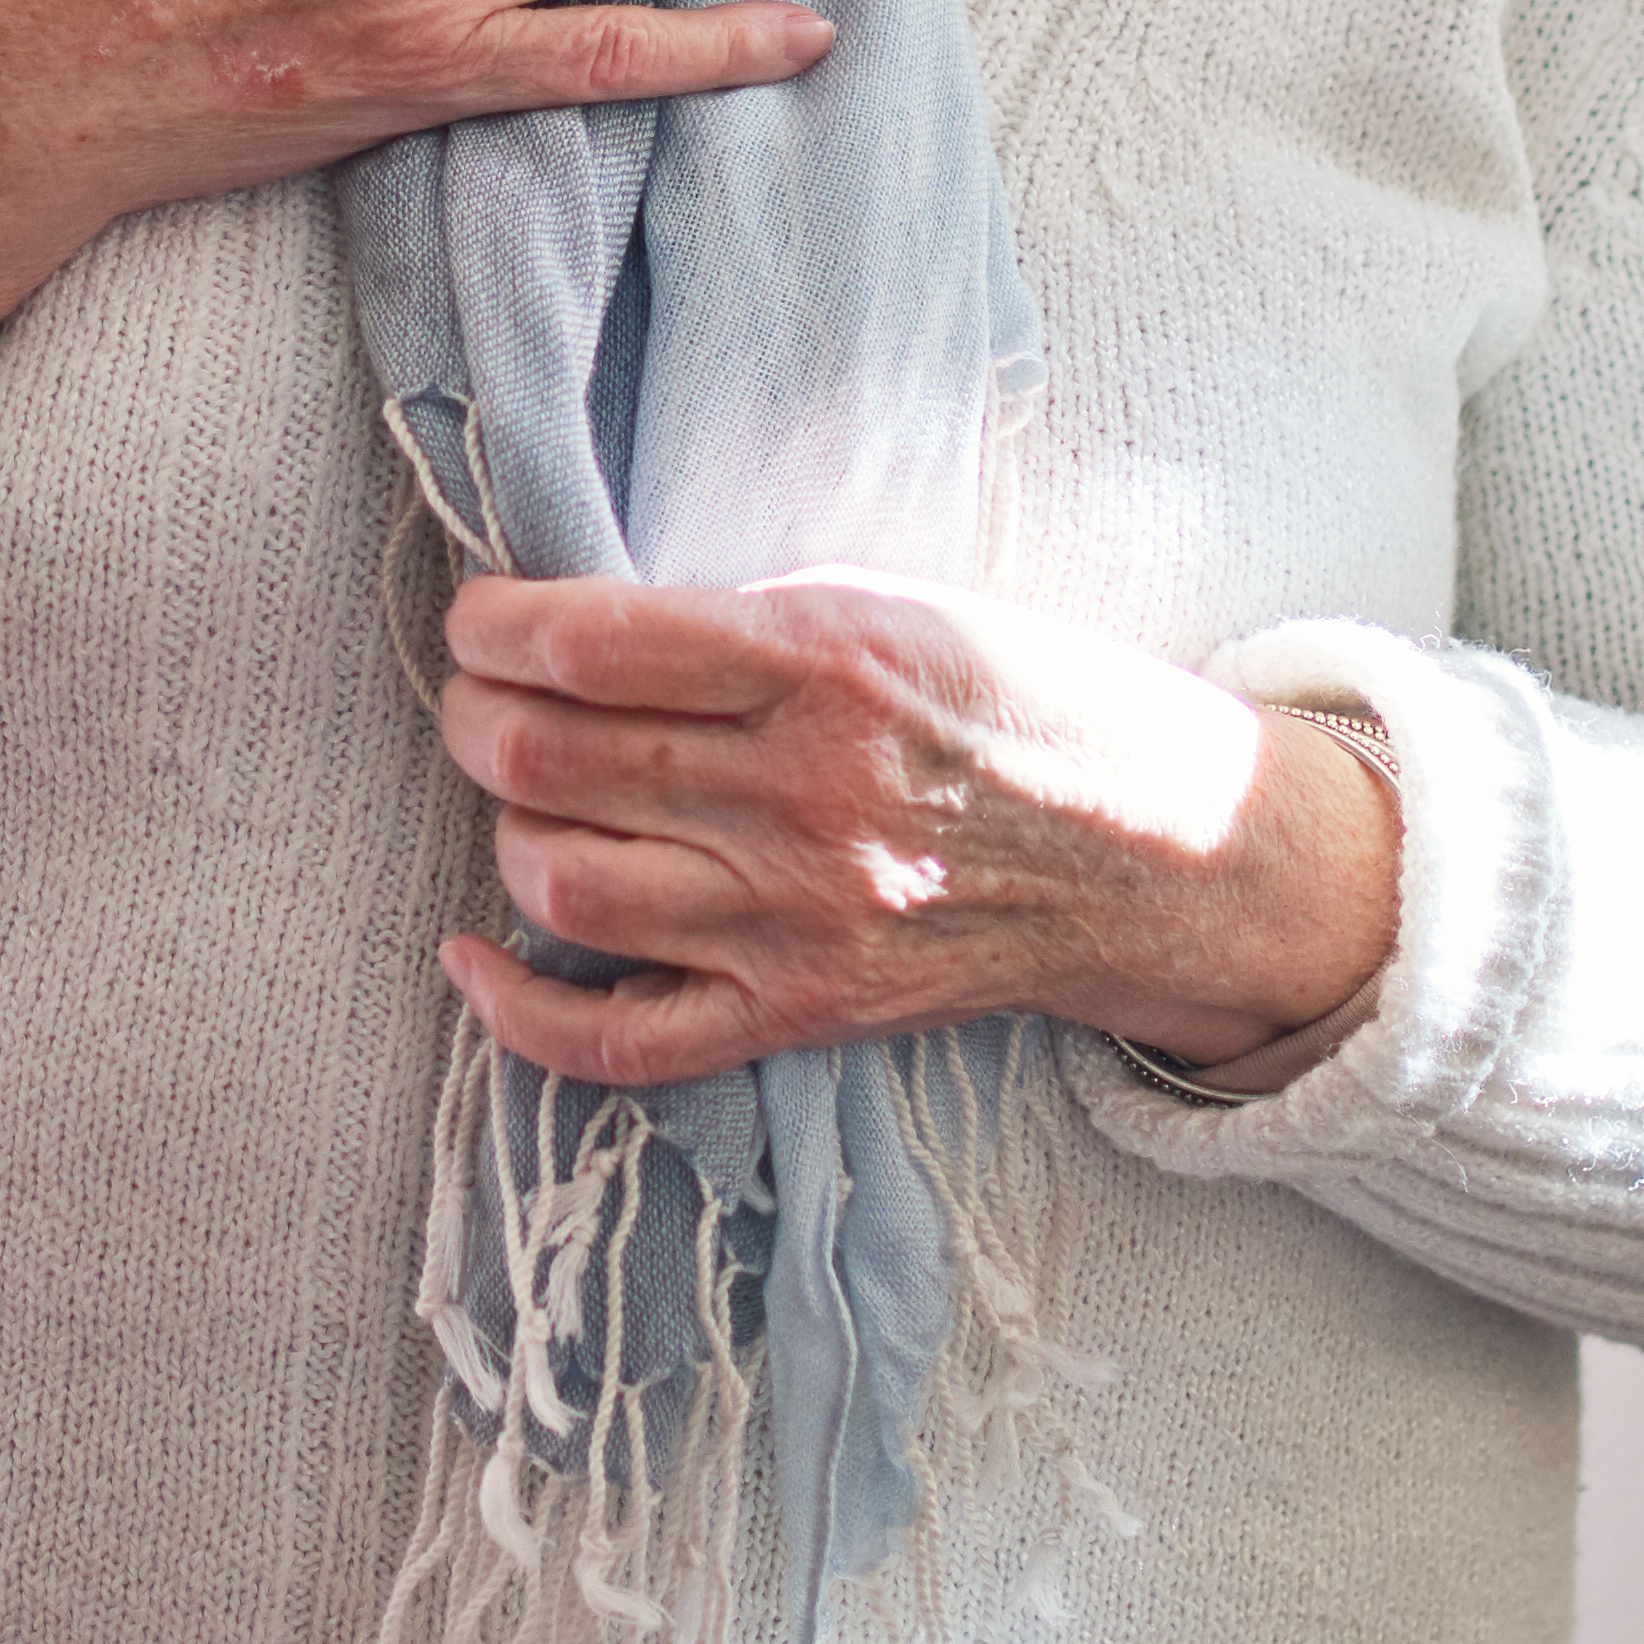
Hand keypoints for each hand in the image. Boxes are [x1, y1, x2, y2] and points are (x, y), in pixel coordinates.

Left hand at [424, 572, 1402, 1079]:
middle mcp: (804, 798)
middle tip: (480, 689)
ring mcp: (799, 920)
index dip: (494, 624)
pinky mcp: (803, 1012)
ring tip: (522, 790)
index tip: (483, 615)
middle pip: (546, 760)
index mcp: (830, 666)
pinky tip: (477, 953)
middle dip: (474, 712)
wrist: (1169, 853)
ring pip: (560, 885)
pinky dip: (519, 1009)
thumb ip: (751, 616)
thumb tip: (582, 625)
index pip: (588, 644)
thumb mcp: (906, 603)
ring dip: (505, 828)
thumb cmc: (1032, 702)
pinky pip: (619, 1041)